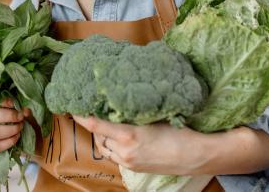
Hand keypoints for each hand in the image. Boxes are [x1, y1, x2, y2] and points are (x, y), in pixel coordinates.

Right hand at [0, 96, 25, 155]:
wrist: (2, 128)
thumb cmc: (7, 111)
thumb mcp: (12, 104)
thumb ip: (18, 105)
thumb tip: (25, 111)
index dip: (3, 100)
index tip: (15, 103)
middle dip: (8, 116)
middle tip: (20, 117)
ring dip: (10, 130)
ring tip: (19, 127)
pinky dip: (8, 143)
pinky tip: (15, 137)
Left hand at [73, 116, 205, 174]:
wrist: (195, 156)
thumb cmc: (180, 131)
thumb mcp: (156, 115)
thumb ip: (135, 111)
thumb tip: (119, 99)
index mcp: (129, 135)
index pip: (96, 124)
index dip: (82, 116)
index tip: (73, 106)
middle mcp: (125, 150)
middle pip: (98, 136)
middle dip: (94, 124)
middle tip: (93, 110)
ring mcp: (128, 162)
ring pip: (104, 147)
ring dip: (102, 136)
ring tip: (105, 123)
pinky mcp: (133, 168)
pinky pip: (114, 156)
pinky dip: (111, 145)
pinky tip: (118, 137)